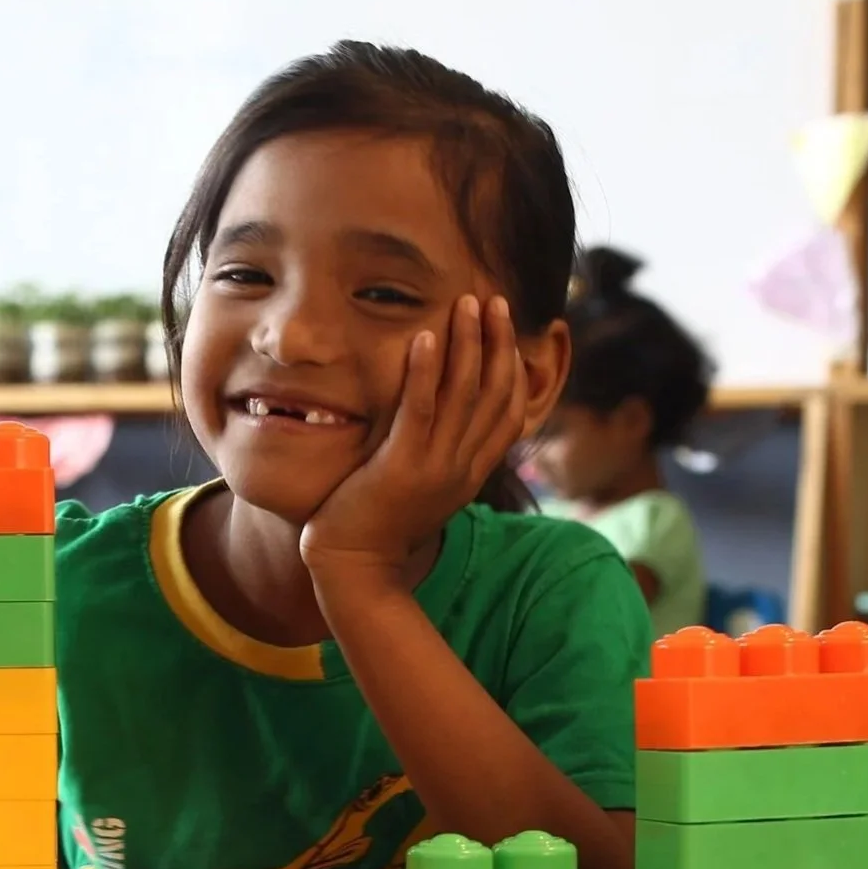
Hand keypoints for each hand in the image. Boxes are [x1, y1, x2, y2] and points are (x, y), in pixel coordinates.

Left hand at [300, 294, 526, 580]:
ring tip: (467, 303)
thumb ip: (439, 455)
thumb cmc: (379, 525)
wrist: (354, 569)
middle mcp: (462, 468)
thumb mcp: (423, 487)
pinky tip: (424, 338)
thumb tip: (444, 421)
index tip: (507, 329)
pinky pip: (419, 411)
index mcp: (471, 472)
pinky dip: (424, 372)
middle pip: (495, 395)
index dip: (513, 367)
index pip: (510, 413)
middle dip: (497, 343)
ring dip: (468, 344)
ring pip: (464, 395)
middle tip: (493, 300)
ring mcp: (435, 468)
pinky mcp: (401, 468)